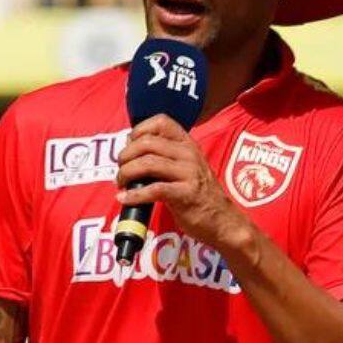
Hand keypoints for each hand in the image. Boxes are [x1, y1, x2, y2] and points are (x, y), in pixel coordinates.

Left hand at [115, 115, 250, 252]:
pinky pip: (154, 189)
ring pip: (147, 163)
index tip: (129, 146)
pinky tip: (125, 198)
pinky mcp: (186, 195)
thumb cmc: (196, 194)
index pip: (161, 122)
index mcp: (187, 144)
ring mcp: (189, 174)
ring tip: (122, 184)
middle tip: (121, 170)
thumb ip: (162, 155)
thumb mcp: (183, 167)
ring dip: (126, 173)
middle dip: (125, 156)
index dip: (139, 131)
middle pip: (147, 143)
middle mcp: (189, 154)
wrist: (222, 220)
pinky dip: (134, 195)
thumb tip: (129, 146)